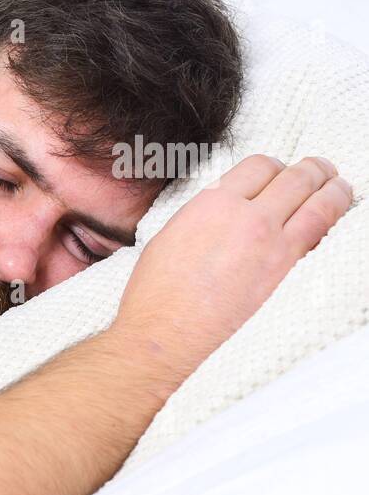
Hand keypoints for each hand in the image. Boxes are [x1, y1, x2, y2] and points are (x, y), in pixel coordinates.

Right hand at [115, 154, 352, 378]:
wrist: (164, 329)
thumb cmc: (157, 291)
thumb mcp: (171, 234)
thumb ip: (204, 216)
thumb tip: (224, 213)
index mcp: (209, 202)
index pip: (257, 166)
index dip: (273, 167)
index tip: (278, 174)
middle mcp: (242, 214)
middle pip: (292, 176)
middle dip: (311, 170)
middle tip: (319, 170)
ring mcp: (267, 238)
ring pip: (316, 197)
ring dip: (332, 186)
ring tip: (338, 185)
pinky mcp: (283, 265)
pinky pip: (320, 227)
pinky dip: (335, 212)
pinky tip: (337, 210)